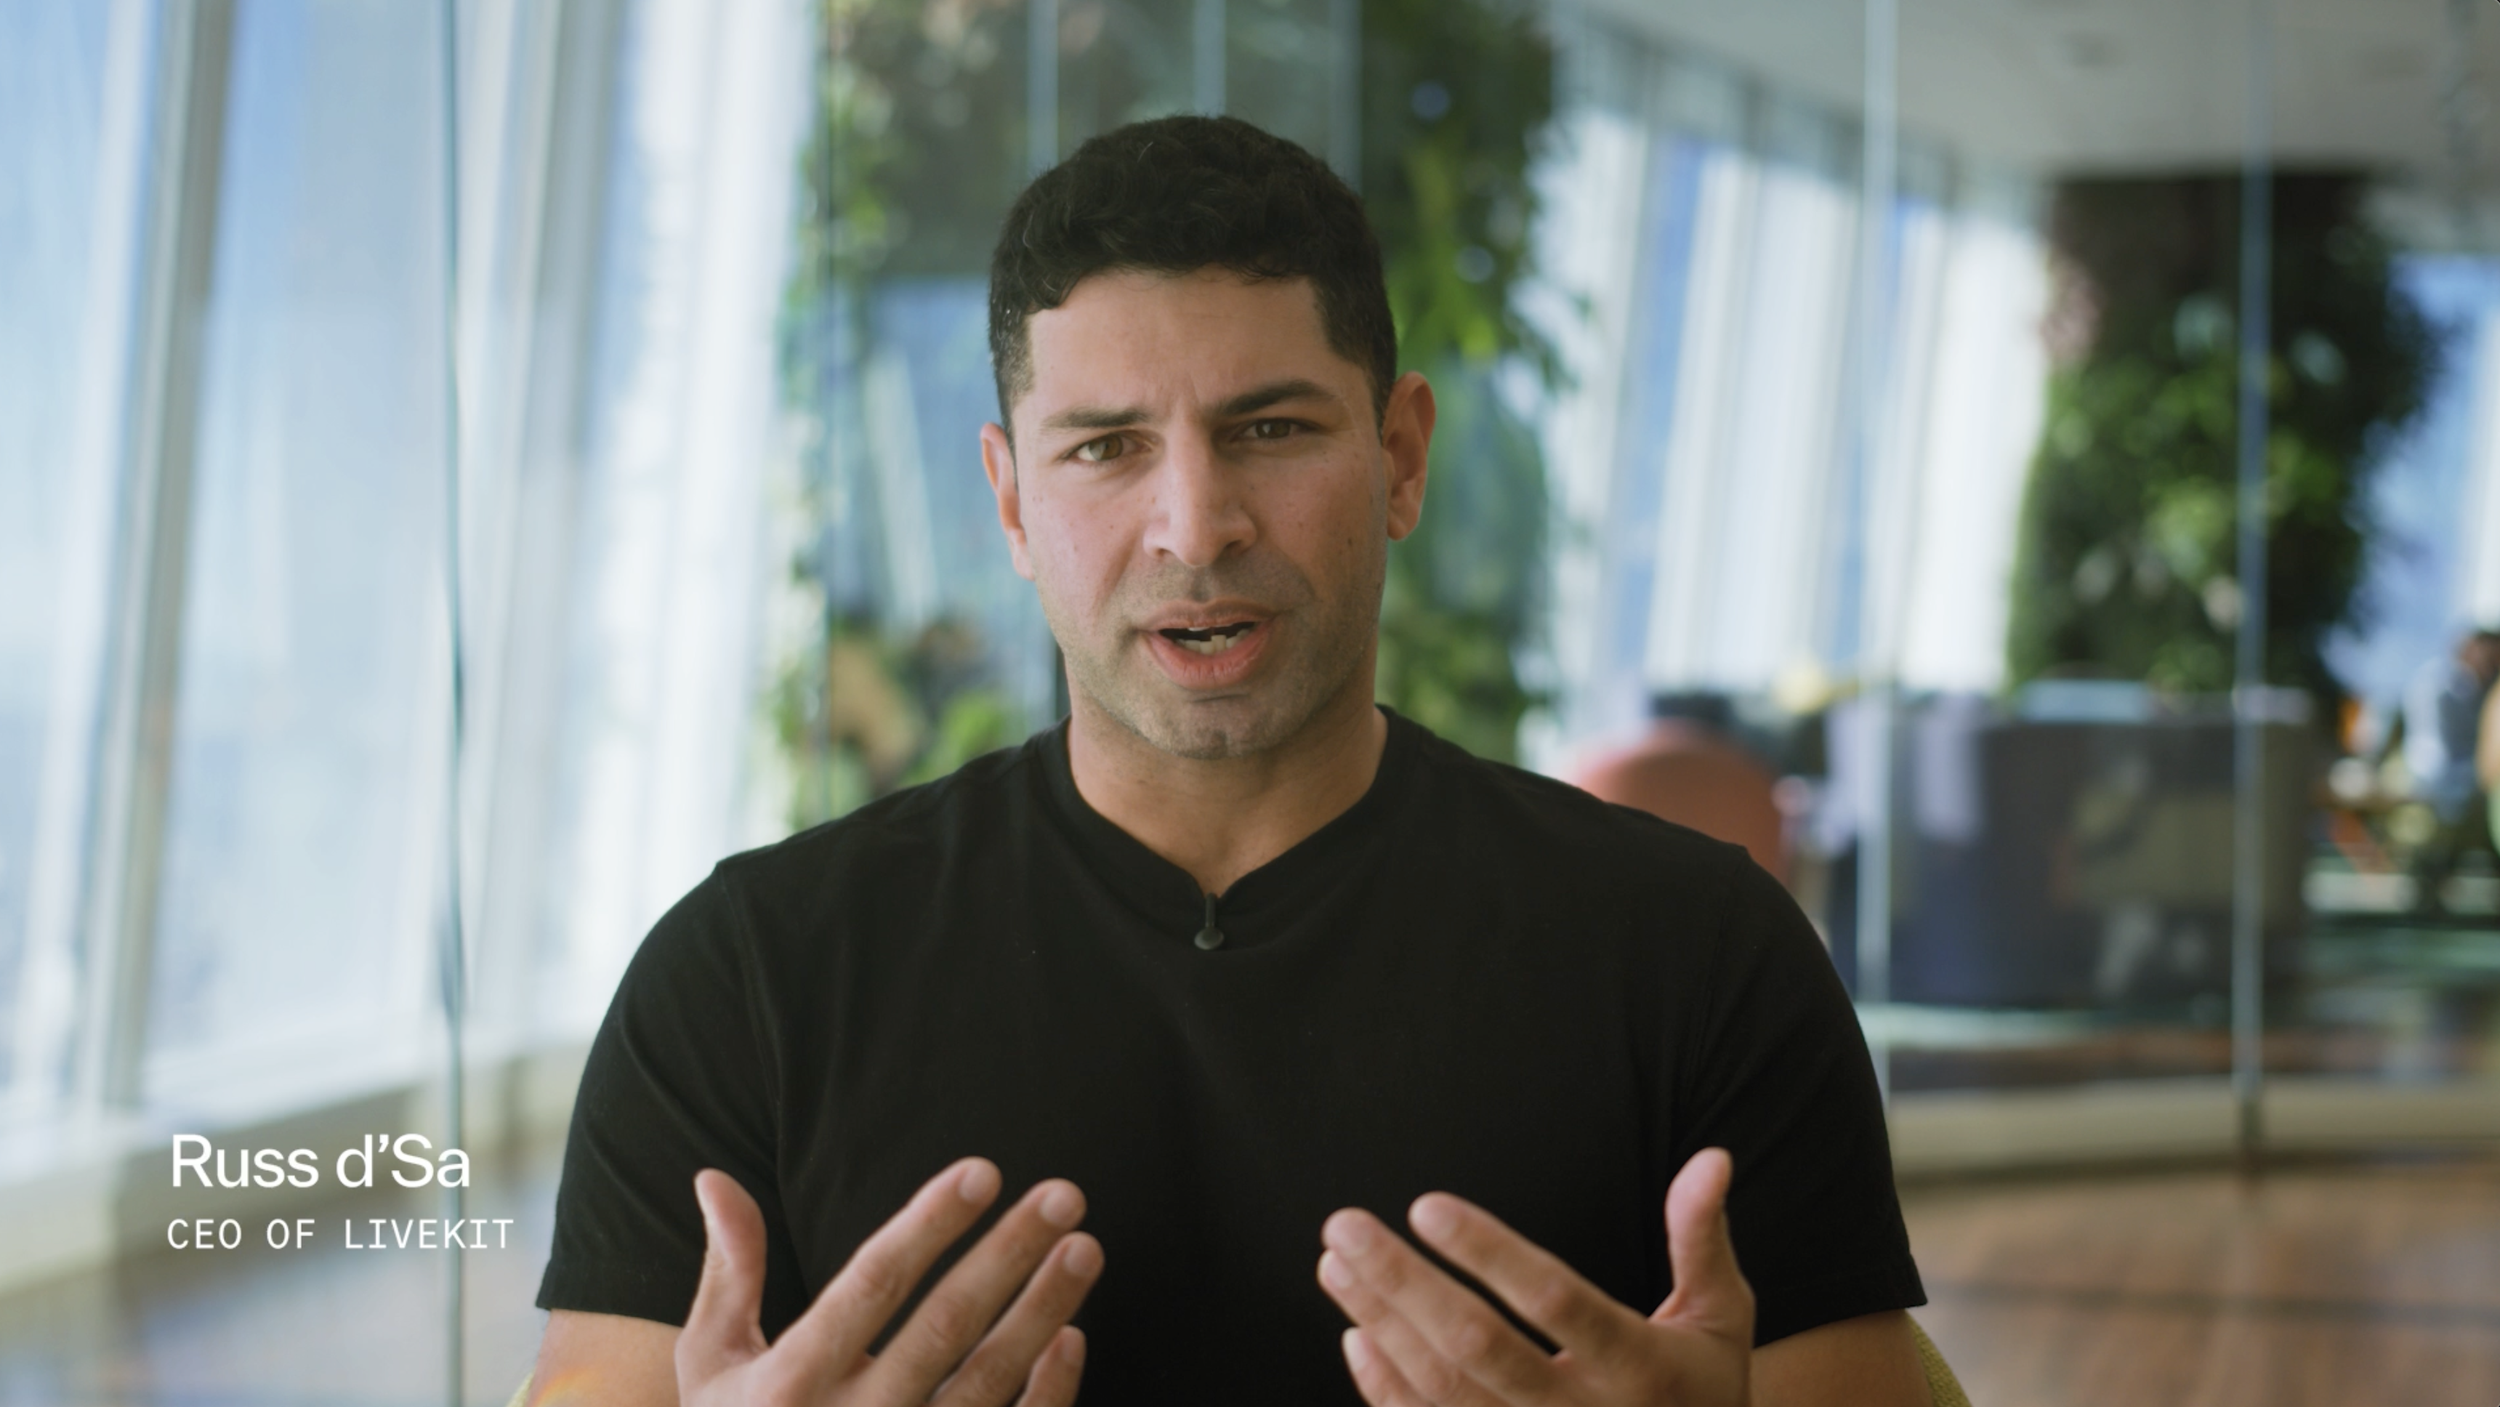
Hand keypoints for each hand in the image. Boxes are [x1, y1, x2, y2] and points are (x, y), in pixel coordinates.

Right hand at [678, 1158, 1102, 1405]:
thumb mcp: (712, 1364)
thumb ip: (730, 1273)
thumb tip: (716, 1177)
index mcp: (788, 1384)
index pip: (870, 1286)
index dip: (928, 1225)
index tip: (983, 1170)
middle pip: (944, 1328)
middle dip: (1008, 1256)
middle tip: (1065, 1195)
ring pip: (986, 1381)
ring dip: (1042, 1311)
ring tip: (1084, 1248)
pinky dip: (1047, 1394)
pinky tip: (1072, 1336)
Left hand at [1316, 1148, 1752, 1406]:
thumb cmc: (1703, 1392)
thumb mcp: (1720, 1321)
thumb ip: (1701, 1239)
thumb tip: (1710, 1157)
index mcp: (1642, 1371)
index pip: (1556, 1302)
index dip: (1490, 1254)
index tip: (1426, 1206)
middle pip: (1478, 1349)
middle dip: (1402, 1283)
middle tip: (1345, 1224)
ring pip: (1442, 1391)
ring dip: (1381, 1323)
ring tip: (1337, 1262)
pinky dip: (1385, 1386)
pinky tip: (1357, 1331)